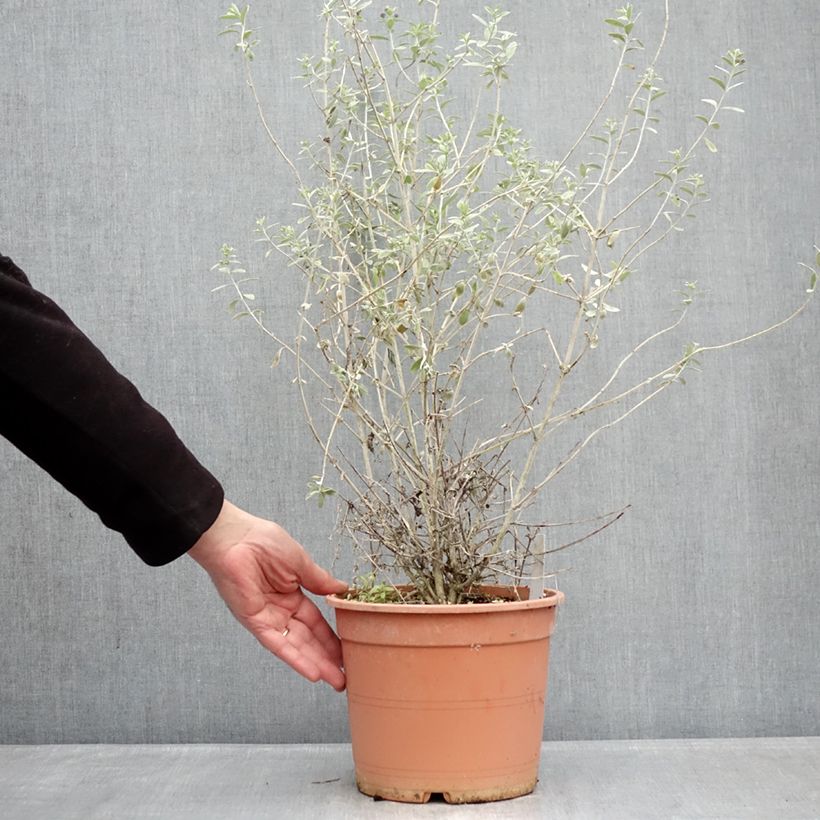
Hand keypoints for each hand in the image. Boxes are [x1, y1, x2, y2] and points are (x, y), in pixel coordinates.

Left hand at [187, 500, 347, 690]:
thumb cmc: (263, 541)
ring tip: (336, 681)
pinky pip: (277, 644)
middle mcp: (280, 610)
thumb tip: (343, 590)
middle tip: (345, 677)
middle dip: (327, 659)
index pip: (316, 622)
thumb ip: (320, 580)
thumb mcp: (300, 562)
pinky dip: (294, 658)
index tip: (348, 651)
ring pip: (296, 646)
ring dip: (315, 664)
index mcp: (292, 594)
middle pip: (308, 639)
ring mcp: (267, 618)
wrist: (235, 537)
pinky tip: (312, 672)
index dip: (332, 638)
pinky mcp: (254, 622)